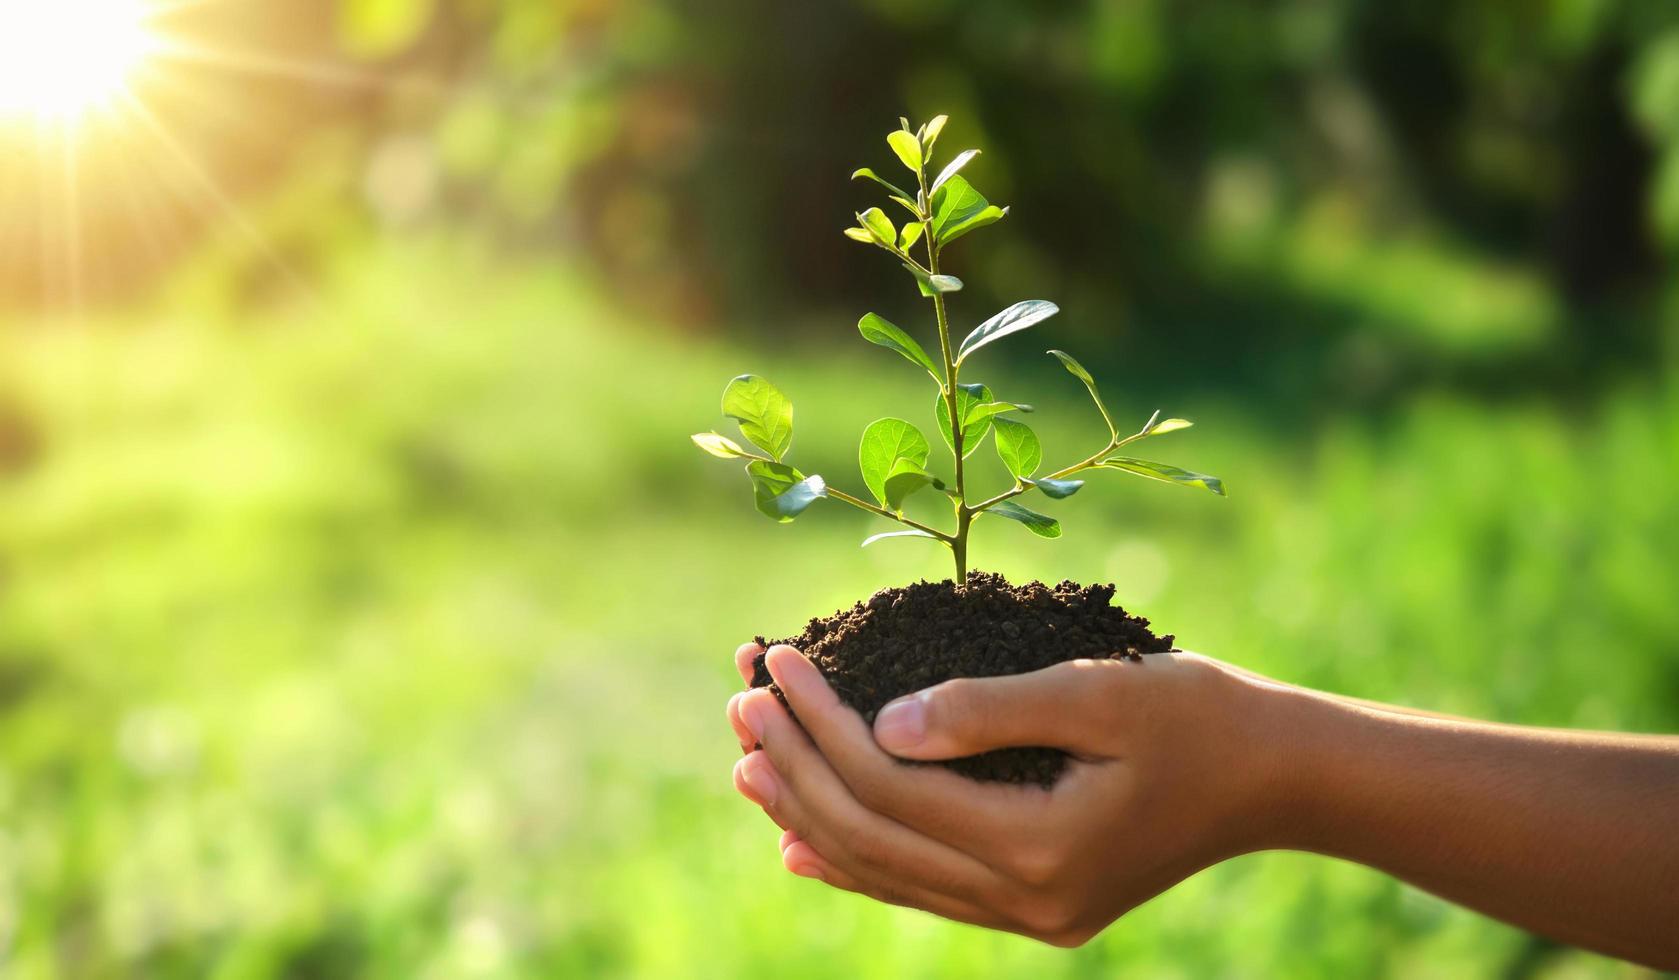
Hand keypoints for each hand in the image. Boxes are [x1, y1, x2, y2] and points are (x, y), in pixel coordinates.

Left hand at [723, 641, 1283, 944]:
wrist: (1274, 777)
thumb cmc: (1198, 715)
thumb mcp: (1100, 693)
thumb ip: (988, 709)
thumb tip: (882, 723)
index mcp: (1039, 849)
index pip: (891, 785)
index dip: (821, 723)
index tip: (775, 660)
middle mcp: (1025, 902)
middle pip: (874, 835)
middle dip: (796, 766)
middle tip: (738, 703)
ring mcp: (1029, 916)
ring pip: (889, 871)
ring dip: (811, 815)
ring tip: (746, 766)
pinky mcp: (1035, 907)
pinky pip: (924, 890)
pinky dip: (859, 862)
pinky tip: (804, 841)